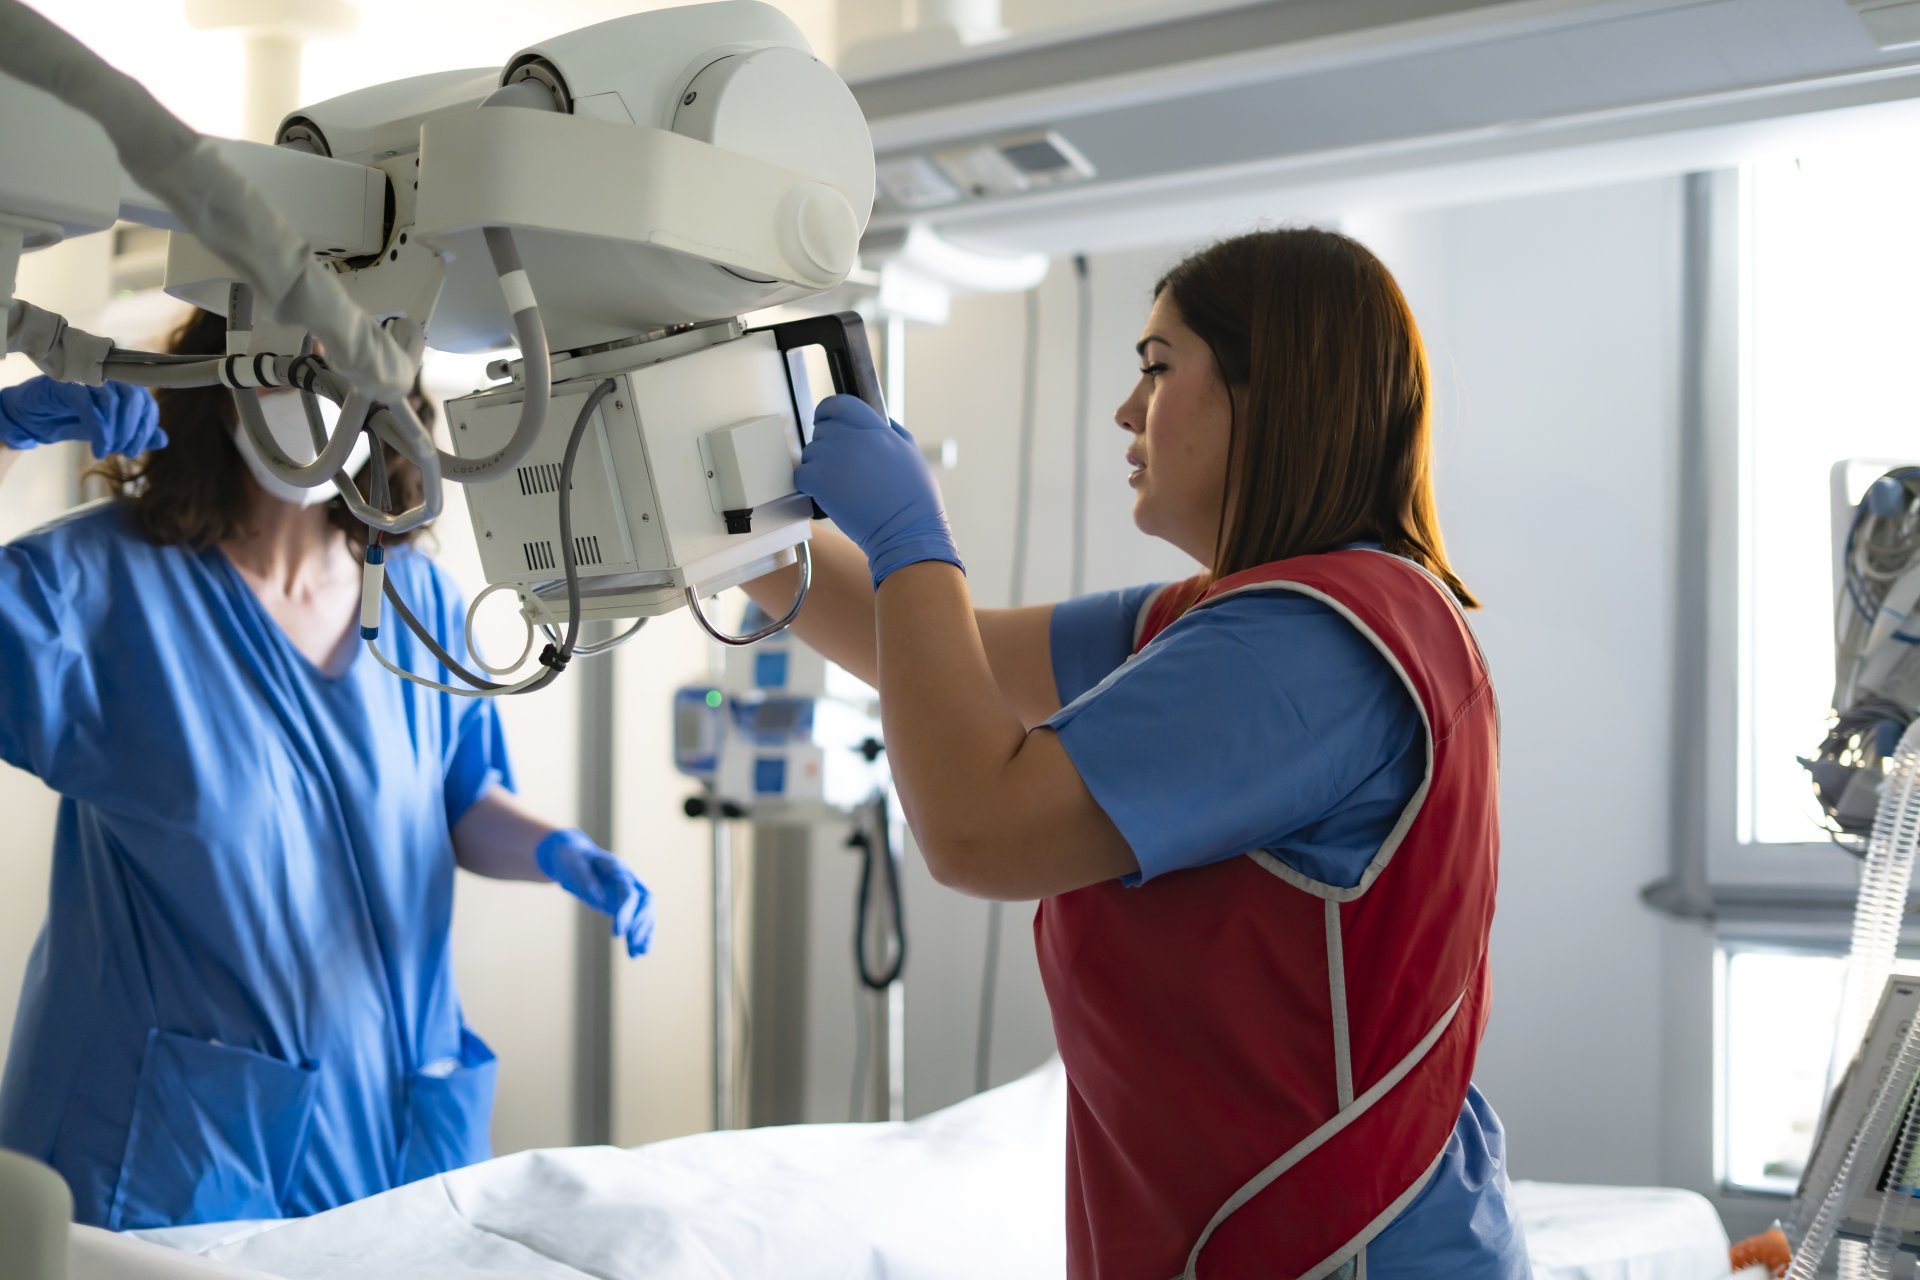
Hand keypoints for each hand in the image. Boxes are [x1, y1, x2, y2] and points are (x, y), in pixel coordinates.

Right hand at [0, 377, 164, 458]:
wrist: (35, 418)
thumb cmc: (76, 420)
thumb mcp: (111, 431)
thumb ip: (136, 433)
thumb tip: (163, 440)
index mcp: (123, 385)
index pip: (146, 402)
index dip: (146, 427)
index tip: (135, 450)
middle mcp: (108, 378)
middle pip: (134, 399)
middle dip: (133, 431)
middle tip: (126, 453)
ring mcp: (87, 378)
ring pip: (114, 402)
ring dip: (116, 433)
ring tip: (108, 451)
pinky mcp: (68, 385)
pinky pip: (90, 406)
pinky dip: (99, 431)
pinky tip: (98, 449)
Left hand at [536, 830, 654, 956]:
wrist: (572, 857)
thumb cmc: (571, 859)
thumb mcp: (573, 864)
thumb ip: (586, 881)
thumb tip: (599, 902)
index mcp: (618, 869)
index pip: (629, 892)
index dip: (626, 912)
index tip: (618, 933)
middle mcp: (629, 880)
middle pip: (645, 902)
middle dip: (641, 924)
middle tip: (630, 943)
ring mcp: (628, 892)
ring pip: (645, 913)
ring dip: (643, 933)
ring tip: (636, 954)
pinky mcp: (623, 904)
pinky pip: (637, 920)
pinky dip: (640, 935)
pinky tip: (638, 953)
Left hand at [795, 395, 962, 587]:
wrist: (907, 531)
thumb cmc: (915, 501)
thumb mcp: (911, 454)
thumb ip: (892, 432)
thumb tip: (881, 420)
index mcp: (877, 429)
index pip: (841, 404)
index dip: (829, 412)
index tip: (827, 421)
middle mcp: (854, 438)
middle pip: (823, 429)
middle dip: (827, 446)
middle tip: (840, 467)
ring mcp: (835, 458)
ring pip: (810, 452)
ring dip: (818, 467)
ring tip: (838, 485)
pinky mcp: (820, 480)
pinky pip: (801, 474)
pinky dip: (808, 485)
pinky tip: (825, 495)